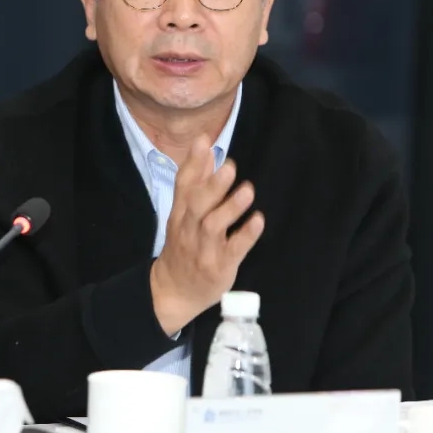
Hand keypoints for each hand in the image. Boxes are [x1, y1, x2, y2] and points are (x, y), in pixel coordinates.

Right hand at [150, 136, 264, 334]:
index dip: (193, 163)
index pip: (183, 185)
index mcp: (180, 214)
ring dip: (230, 208)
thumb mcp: (183, 214)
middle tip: (230, 167)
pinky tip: (258, 221)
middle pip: (197, 204)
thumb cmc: (184, 246)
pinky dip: (246, 235)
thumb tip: (206, 150)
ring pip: (213, 226)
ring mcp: (203, 248)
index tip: (205, 141)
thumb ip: (195, 182)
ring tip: (248, 191)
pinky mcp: (219, 266)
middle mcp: (189, 229)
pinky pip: (233, 250)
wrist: (174, 291)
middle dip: (212, 185)